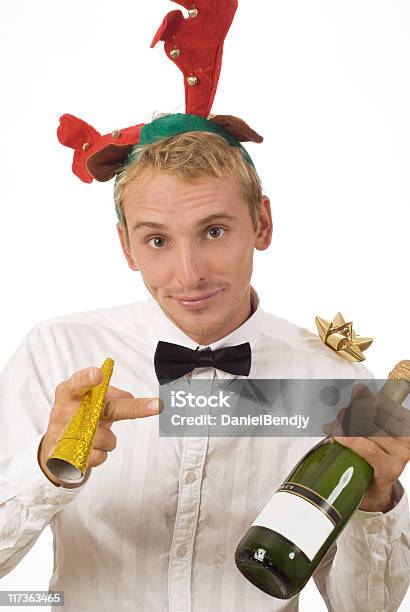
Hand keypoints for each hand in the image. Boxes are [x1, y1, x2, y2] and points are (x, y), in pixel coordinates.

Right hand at [39, 366, 163, 485]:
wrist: (55, 448)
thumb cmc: (79, 415)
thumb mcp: (91, 400)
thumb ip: (111, 395)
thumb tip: (130, 397)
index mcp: (69, 391)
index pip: (78, 382)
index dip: (87, 379)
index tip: (99, 374)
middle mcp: (64, 411)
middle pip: (106, 409)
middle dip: (134, 408)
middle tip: (158, 405)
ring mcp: (63, 435)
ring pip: (106, 437)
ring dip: (109, 439)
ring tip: (97, 436)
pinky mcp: (67, 457)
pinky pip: (99, 456)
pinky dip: (102, 453)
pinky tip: (92, 449)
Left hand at [323, 384, 409, 511]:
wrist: (374, 490)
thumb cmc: (372, 456)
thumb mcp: (369, 427)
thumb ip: (365, 407)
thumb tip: (359, 387)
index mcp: (404, 423)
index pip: (381, 402)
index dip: (362, 400)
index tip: (349, 401)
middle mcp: (406, 436)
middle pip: (371, 415)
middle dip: (349, 414)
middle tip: (336, 421)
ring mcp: (400, 453)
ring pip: (366, 430)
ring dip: (344, 427)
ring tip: (334, 430)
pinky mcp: (390, 467)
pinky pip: (368, 448)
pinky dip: (351, 440)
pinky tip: (339, 437)